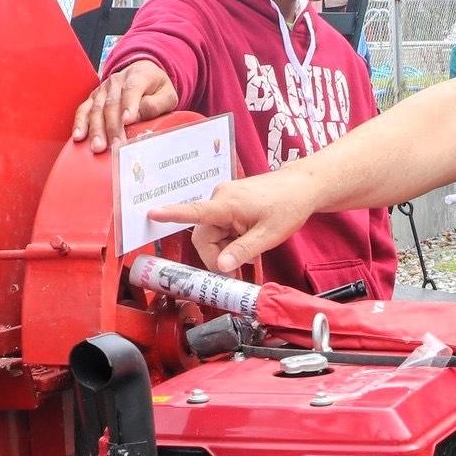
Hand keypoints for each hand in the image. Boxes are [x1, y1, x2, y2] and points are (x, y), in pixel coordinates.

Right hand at [71, 60, 178, 151]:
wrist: (143, 73)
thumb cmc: (156, 88)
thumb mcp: (168, 94)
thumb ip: (156, 104)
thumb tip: (136, 116)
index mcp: (139, 76)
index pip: (132, 89)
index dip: (129, 105)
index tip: (128, 121)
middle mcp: (117, 80)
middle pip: (112, 104)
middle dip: (112, 126)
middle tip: (115, 145)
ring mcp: (103, 89)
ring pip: (96, 108)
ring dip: (96, 129)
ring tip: (98, 146)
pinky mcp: (94, 98)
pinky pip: (84, 109)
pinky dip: (80, 123)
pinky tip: (79, 137)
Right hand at [148, 170, 317, 272]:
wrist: (304, 186)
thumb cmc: (289, 206)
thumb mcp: (268, 235)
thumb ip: (242, 251)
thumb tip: (220, 267)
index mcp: (227, 204)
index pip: (194, 211)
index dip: (171, 215)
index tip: (151, 213)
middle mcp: (221, 198)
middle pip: (203, 236)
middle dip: (216, 255)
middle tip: (238, 269)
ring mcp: (225, 198)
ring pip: (213, 233)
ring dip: (226, 247)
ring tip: (251, 250)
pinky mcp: (230, 201)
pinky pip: (221, 226)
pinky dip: (230, 238)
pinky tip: (248, 240)